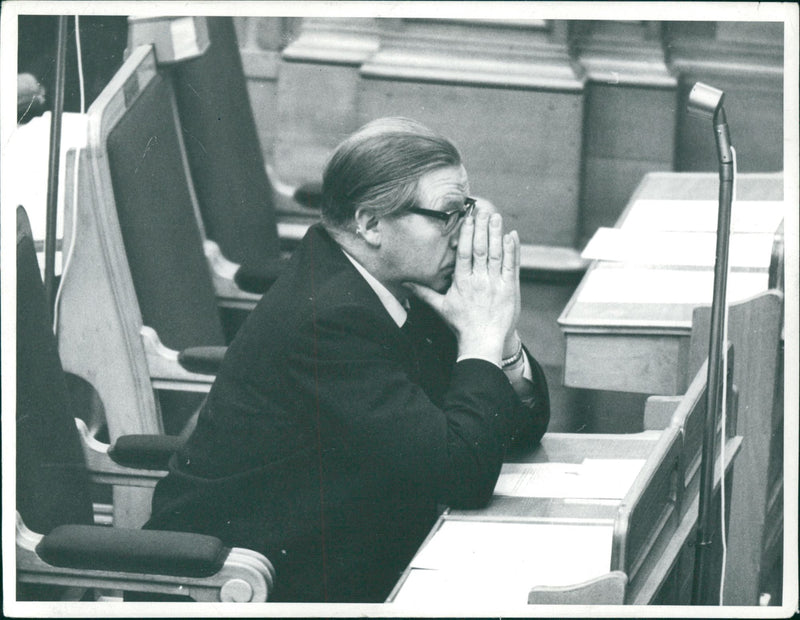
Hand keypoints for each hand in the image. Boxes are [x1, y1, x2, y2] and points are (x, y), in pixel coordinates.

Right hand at [406, 208, 520, 364]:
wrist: (483, 342)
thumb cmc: (462, 325)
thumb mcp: (440, 307)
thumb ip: (423, 293)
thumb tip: (404, 284)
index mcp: (462, 282)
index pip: (464, 253)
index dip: (466, 233)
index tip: (468, 218)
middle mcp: (478, 281)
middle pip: (480, 249)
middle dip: (482, 228)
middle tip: (483, 210)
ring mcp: (495, 284)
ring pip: (496, 254)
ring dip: (496, 234)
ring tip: (496, 217)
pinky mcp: (510, 289)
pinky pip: (511, 266)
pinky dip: (512, 250)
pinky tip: (511, 236)